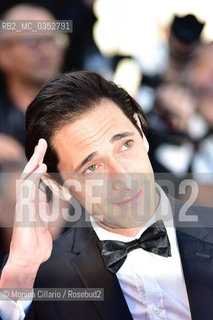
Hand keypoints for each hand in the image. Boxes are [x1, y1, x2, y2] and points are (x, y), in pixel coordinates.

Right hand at [0, 139, 52, 291]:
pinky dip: (34, 177)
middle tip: (42, 142)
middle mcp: (28, 199)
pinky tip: (41, 168)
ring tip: (40, 148)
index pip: (37, 177)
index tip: (46, 151)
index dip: (41, 163)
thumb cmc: (38, 241)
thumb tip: (64, 193)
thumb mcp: (52, 220)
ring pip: (27, 178)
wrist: (29, 258)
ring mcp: (25, 203)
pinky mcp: (24, 210)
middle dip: (36, 156)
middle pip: (31, 173)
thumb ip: (56, 205)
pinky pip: (28, 190)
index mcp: (34, 200)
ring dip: (34, 162)